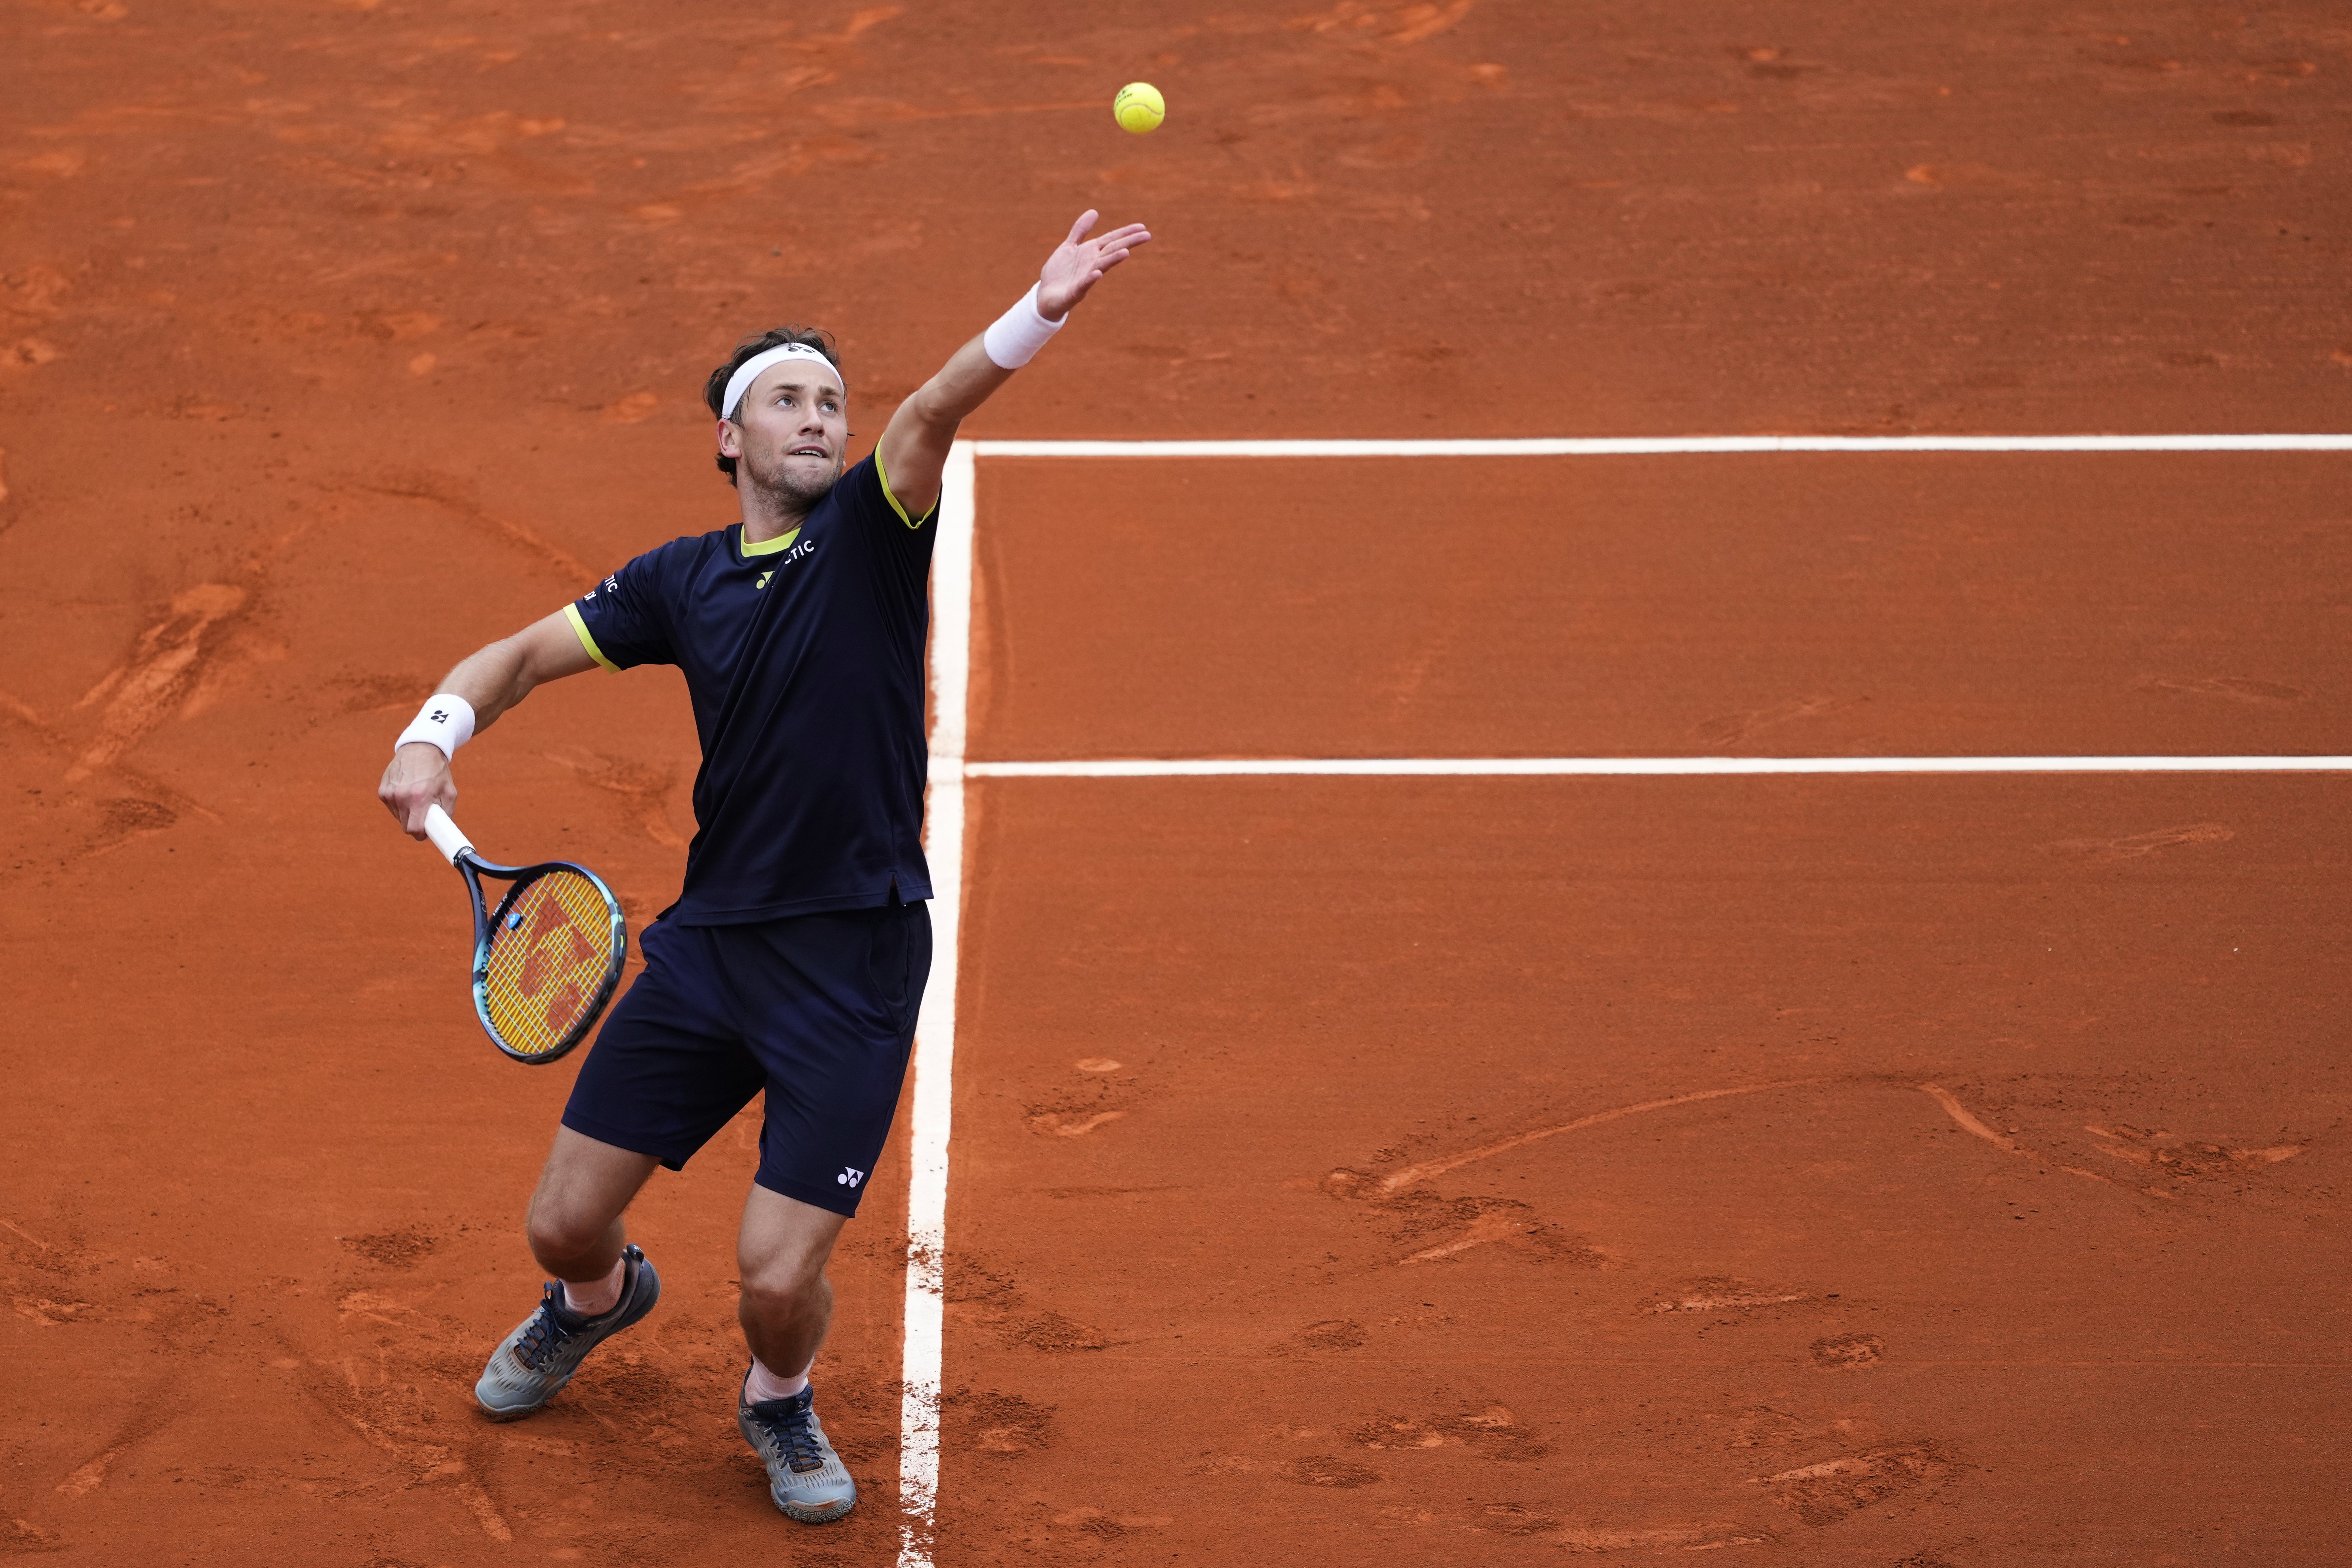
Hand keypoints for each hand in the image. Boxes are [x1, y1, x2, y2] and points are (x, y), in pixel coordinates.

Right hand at [379, 742, 456, 838]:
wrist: (420, 748)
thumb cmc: (437, 771)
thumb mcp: (449, 792)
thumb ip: (447, 813)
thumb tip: (440, 831)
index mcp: (419, 797)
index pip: (413, 829)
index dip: (420, 835)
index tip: (425, 833)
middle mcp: (401, 796)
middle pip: (405, 825)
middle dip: (415, 823)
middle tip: (424, 813)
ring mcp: (389, 793)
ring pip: (398, 817)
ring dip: (407, 813)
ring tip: (416, 797)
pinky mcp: (382, 790)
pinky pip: (392, 807)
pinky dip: (399, 804)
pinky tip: (406, 792)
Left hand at [1035, 210, 1150, 319]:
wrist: (1045, 296)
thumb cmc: (1059, 273)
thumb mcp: (1069, 246)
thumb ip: (1080, 230)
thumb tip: (1094, 211)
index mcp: (1091, 252)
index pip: (1112, 239)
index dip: (1126, 232)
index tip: (1142, 227)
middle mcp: (1092, 264)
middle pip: (1113, 250)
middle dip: (1129, 242)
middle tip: (1147, 236)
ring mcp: (1085, 278)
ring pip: (1102, 266)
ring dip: (1114, 260)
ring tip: (1126, 253)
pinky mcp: (1075, 291)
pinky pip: (1084, 284)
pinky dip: (1091, 279)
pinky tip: (1097, 274)